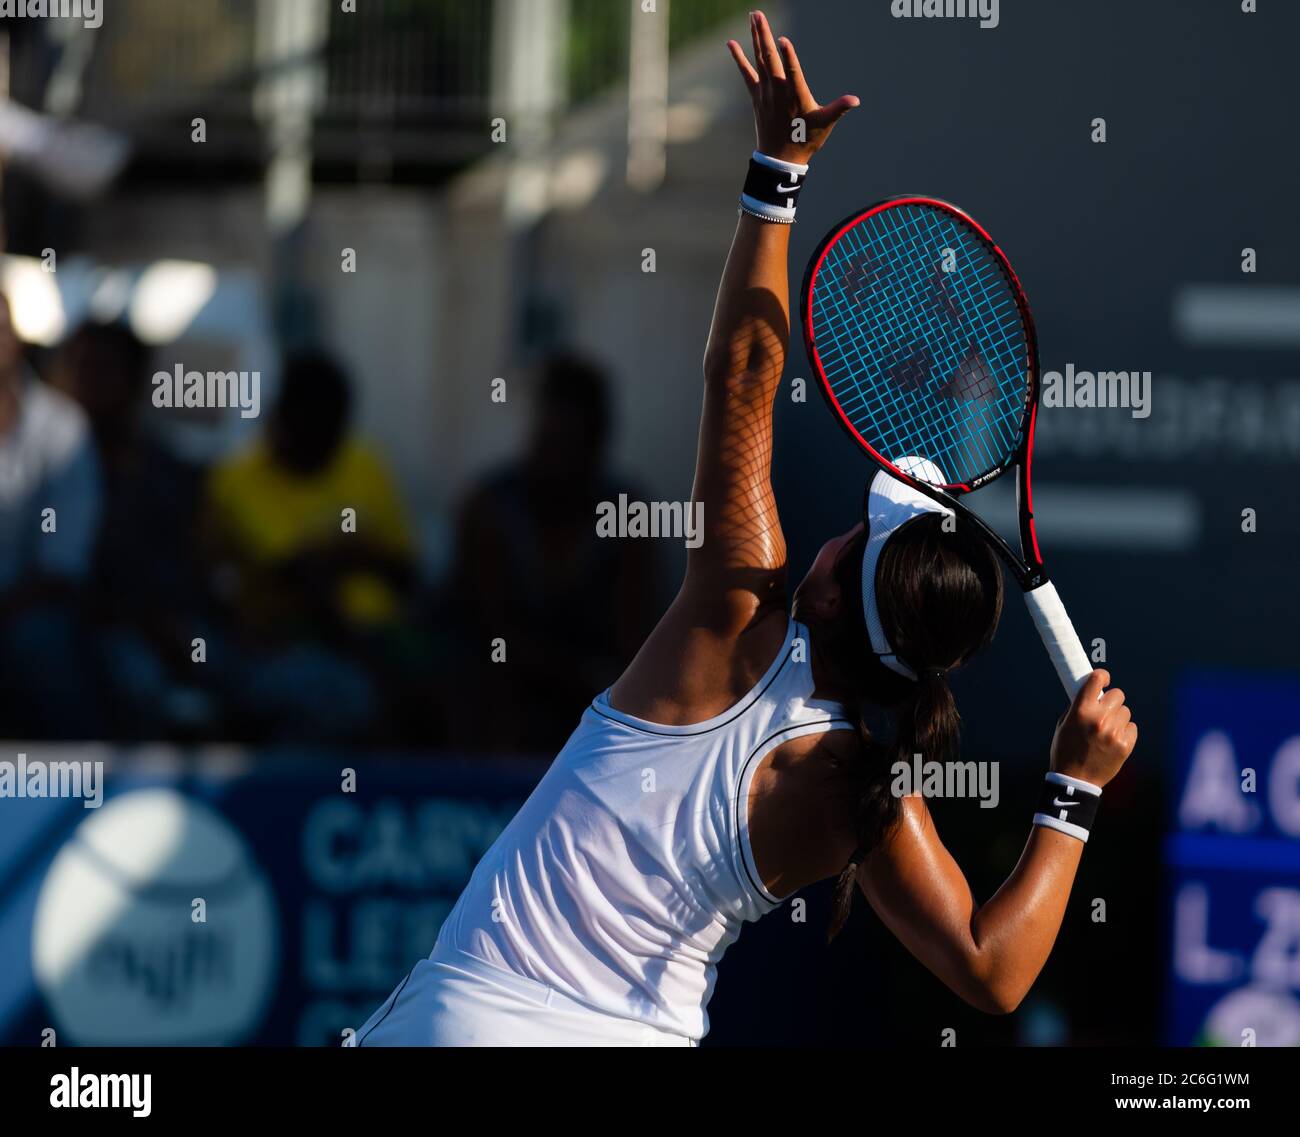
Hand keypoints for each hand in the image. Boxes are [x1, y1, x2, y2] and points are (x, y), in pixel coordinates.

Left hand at [726, 11, 857, 165]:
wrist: (779, 159)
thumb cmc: (806, 140)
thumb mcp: (824, 124)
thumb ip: (839, 109)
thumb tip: (855, 100)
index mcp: (796, 97)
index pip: (792, 74)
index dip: (788, 58)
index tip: (783, 41)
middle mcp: (778, 93)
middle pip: (770, 59)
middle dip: (765, 35)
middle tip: (758, 14)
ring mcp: (765, 93)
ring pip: (759, 60)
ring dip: (756, 37)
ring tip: (753, 16)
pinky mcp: (756, 96)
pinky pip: (746, 73)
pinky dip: (738, 58)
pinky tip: (731, 42)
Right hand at [1049, 670, 1137, 788]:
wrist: (1075, 779)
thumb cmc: (1065, 749)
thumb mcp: (1063, 724)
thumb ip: (1077, 706)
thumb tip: (1092, 692)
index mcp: (1081, 711)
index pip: (1096, 680)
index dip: (1102, 676)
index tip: (1104, 680)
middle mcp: (1099, 719)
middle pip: (1117, 695)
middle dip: (1111, 701)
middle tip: (1104, 710)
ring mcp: (1114, 733)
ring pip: (1125, 712)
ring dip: (1118, 717)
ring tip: (1106, 730)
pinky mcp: (1125, 745)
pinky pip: (1132, 728)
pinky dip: (1124, 731)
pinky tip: (1113, 740)